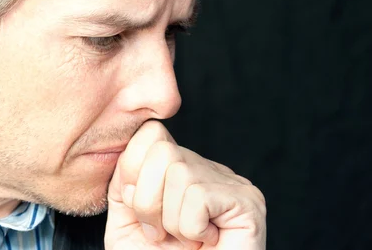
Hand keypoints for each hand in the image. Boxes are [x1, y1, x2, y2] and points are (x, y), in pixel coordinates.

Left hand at [105, 120, 265, 249]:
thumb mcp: (126, 220)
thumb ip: (123, 182)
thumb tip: (129, 149)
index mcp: (179, 168)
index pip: (150, 133)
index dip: (133, 173)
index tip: (142, 215)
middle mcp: (208, 169)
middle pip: (162, 150)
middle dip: (148, 201)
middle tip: (163, 234)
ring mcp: (232, 182)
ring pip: (179, 173)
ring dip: (171, 221)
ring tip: (186, 240)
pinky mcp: (248, 202)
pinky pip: (198, 197)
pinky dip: (192, 228)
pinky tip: (207, 242)